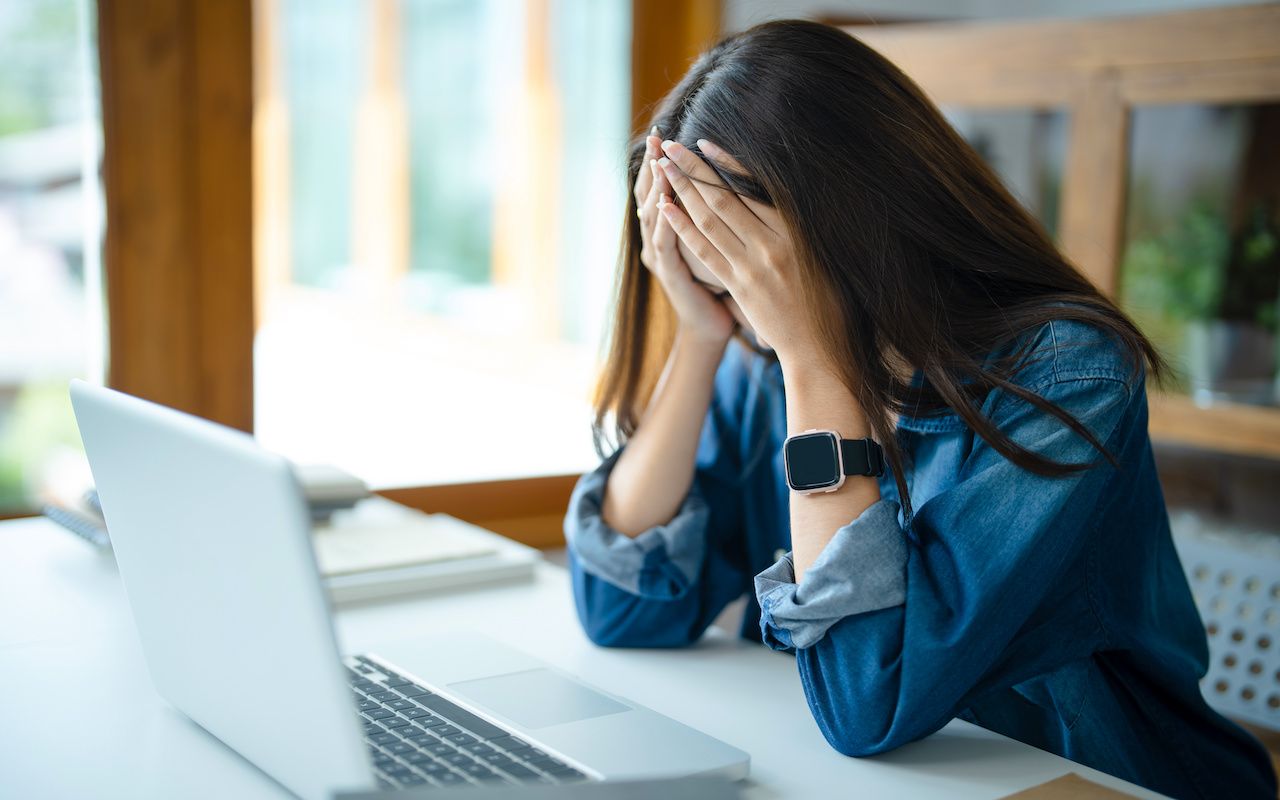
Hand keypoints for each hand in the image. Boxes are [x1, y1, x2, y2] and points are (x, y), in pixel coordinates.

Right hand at [634, 129, 734, 345]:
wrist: (711, 325)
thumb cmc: (719, 283)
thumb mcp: (717, 242)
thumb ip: (717, 213)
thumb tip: (734, 175)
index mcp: (670, 229)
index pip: (662, 187)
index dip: (661, 160)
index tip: (665, 130)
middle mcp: (659, 240)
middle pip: (652, 194)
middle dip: (655, 163)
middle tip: (656, 135)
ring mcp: (661, 257)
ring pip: (655, 215)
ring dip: (656, 187)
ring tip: (657, 160)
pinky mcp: (671, 275)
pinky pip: (666, 245)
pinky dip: (665, 224)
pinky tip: (664, 204)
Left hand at [656, 139, 825, 367]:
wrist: (819, 346)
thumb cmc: (826, 299)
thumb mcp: (818, 253)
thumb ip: (794, 224)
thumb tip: (774, 191)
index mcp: (795, 230)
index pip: (753, 187)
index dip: (726, 163)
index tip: (704, 142)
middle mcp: (772, 243)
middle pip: (725, 197)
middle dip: (694, 168)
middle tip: (671, 144)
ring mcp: (752, 266)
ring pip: (709, 219)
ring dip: (682, 189)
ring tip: (663, 166)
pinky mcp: (738, 286)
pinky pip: (704, 251)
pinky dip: (682, 226)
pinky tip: (665, 207)